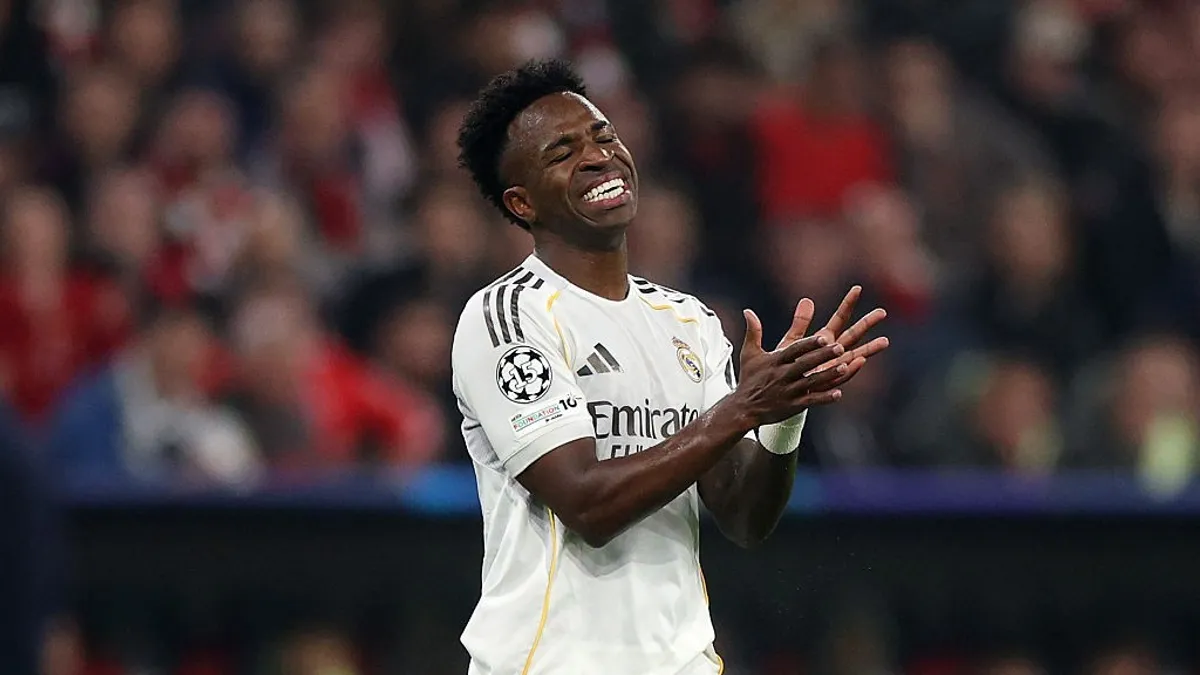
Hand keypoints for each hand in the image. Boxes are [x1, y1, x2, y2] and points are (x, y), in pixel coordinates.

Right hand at [732, 309, 848, 426]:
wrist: (743, 409)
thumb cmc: (750, 379)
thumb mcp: (749, 354)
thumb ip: (753, 332)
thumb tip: (748, 311)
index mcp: (775, 361)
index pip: (793, 350)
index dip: (808, 344)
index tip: (823, 337)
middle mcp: (783, 375)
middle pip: (805, 364)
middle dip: (822, 356)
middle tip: (839, 347)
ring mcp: (789, 391)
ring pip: (811, 382)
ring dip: (828, 375)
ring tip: (844, 368)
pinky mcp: (793, 406)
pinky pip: (810, 401)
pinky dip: (824, 398)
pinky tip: (838, 394)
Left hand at [775, 286, 888, 390]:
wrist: (780, 391)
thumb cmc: (786, 366)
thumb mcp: (791, 342)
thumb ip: (800, 323)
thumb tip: (807, 300)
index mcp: (824, 339)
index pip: (839, 318)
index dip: (848, 304)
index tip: (857, 288)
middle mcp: (833, 352)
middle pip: (853, 335)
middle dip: (867, 324)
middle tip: (882, 312)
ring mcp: (833, 367)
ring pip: (855, 355)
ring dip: (869, 349)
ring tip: (885, 341)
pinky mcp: (829, 382)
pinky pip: (842, 375)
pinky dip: (852, 368)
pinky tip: (861, 360)